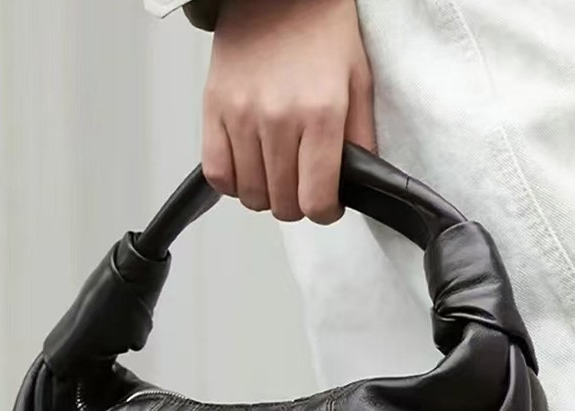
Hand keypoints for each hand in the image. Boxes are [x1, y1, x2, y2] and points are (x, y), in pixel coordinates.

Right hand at [201, 0, 375, 224]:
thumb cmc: (322, 34)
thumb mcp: (359, 84)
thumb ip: (361, 142)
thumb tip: (354, 188)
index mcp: (321, 115)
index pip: (316, 201)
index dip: (325, 213)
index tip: (327, 203)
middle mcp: (278, 119)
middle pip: (283, 205)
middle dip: (298, 205)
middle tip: (304, 185)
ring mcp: (241, 115)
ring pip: (251, 196)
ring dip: (267, 195)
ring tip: (279, 173)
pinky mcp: (213, 108)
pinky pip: (217, 173)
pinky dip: (234, 183)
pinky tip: (250, 169)